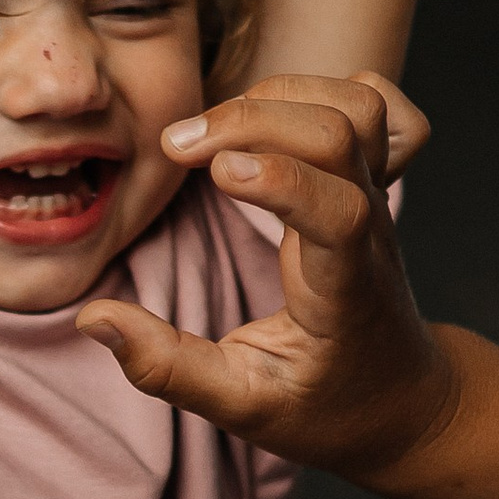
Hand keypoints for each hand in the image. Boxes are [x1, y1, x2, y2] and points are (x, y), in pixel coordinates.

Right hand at [77, 76, 465, 483]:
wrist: (403, 400)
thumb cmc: (326, 408)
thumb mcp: (244, 409)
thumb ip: (168, 369)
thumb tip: (95, 320)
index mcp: (343, 289)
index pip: (339, 212)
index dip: (283, 180)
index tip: (213, 173)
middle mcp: (372, 230)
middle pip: (341, 133)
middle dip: (252, 119)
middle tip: (177, 147)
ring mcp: (382, 198)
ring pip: (362, 105)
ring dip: (282, 95)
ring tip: (218, 132)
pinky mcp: (379, 180)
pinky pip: (384, 107)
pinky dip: (331, 89)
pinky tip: (283, 118)